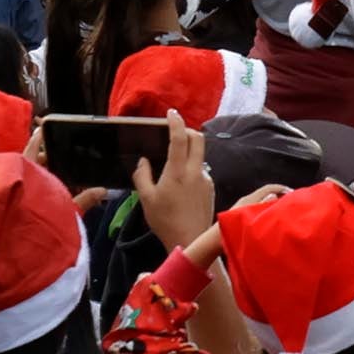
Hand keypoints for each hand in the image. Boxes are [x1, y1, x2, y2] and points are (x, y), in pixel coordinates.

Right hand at [135, 115, 215, 250]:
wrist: (190, 240)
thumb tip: (143, 160)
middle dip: (187, 130)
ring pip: (200, 154)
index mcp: (177, 171)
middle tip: (174, 132)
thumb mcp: (146, 199)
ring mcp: (206, 179)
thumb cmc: (164, 221)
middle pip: (197, 139)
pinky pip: (202, 169)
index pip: (179, 138)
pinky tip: (182, 181)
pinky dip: (193, 166)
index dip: (175, 122)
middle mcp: (195, 171)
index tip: (171, 113)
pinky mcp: (210, 188)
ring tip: (175, 160)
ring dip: (190, 150)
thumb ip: (142, 175)